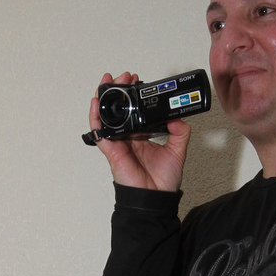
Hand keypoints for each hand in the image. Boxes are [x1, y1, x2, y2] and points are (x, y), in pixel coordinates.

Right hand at [89, 72, 190, 192]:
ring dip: (105, 98)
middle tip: (124, 77)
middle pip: (119, 110)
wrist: (156, 198)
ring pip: (106, 117)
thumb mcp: (178, 150)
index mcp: (141, 137)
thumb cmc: (163, 181)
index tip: (138, 81)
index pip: (135, 111)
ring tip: (108, 81)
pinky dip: (95, 117)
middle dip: (119, 91)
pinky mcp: (111, 151)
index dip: (134, 96)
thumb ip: (180, 132)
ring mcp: (118, 144)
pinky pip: (99, 132)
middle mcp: (128, 138)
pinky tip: (96, 103)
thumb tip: (177, 116)